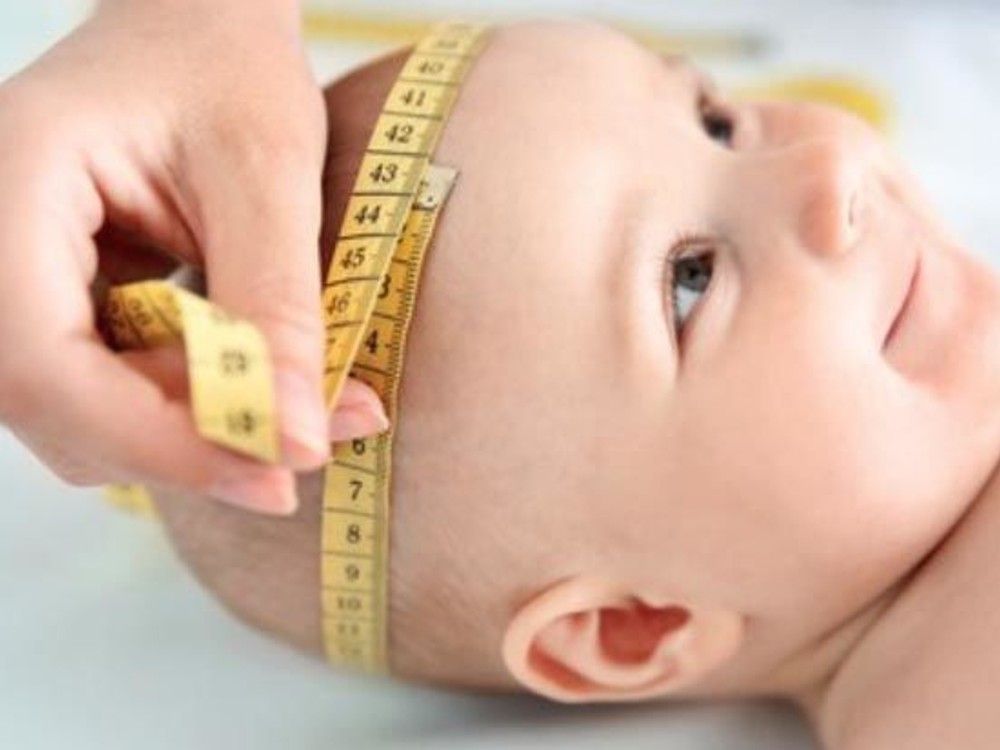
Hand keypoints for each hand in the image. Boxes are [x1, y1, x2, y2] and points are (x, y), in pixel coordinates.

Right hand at [0, 0, 385, 514]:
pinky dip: (186, 403)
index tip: (272, 472)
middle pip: (59, 406)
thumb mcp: (268, 171)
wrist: (198, 27)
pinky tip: (258, 382)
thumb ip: (278, 304)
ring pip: (84, 414)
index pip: (41, 362)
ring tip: (303, 409)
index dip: (156, 440)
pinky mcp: (54, 303)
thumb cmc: (226, 66)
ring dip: (195, 433)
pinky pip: (107, 388)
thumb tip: (298, 440)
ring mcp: (13, 279)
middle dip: (189, 446)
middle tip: (306, 450)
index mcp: (8, 183)